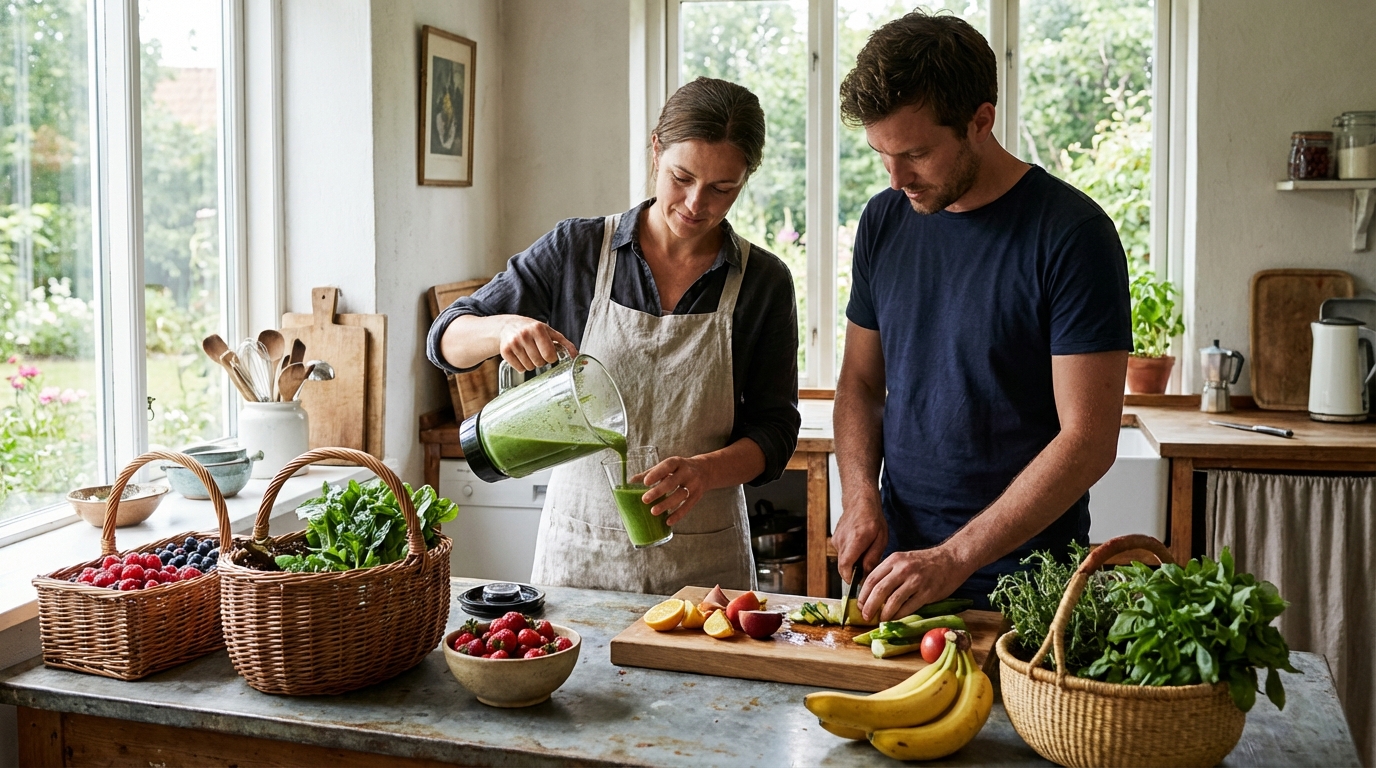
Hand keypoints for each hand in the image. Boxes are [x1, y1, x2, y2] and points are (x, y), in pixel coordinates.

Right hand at [497, 317, 576, 371]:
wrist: (508, 326)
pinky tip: (521, 357)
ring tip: (529, 354)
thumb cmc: (532, 330)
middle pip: (539, 362)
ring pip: (529, 367)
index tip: (548, 353)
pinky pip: (519, 369)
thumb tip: (575, 355)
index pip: (549, 355)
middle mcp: (524, 335)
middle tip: (537, 352)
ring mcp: (513, 343)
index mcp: (538, 329)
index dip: (551, 357)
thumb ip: (564, 343)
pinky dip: (522, 366)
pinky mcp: (505, 351)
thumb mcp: (549, 332)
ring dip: (532, 364)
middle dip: (541, 361)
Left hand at [639, 455, 711, 526]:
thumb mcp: (668, 467)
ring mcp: (694, 485)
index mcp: (677, 462)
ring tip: (653, 512)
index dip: (656, 473)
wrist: (705, 471)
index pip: (667, 466)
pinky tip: (667, 521)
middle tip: (645, 500)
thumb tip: (630, 482)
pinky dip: (677, 515)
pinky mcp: (697, 496)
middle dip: (658, 491)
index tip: (645, 482)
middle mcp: (687, 472)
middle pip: (672, 482)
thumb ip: (651, 473)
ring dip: (667, 504)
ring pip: (680, 495)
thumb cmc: (679, 469)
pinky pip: (687, 506)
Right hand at [833, 494, 887, 592]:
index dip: (849, 578)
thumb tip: (866, 574)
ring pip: (842, 560)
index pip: (845, 565)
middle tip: (865, 570)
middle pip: (843, 566)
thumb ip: (873, 558)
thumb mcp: (881, 539)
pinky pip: (841, 553)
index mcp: (856, 540)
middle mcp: (843, 540)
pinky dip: (849, 555)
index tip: (856, 584)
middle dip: (853, 572)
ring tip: (864, 554)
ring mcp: (836, 540)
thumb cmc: (873, 518)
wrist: (859, 502)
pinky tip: (858, 547)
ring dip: (852, 562)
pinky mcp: (834, 540)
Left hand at [858, 546, 973, 621]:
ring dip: (884, 613)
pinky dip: (899, 615)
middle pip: (879, 590)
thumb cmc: (925, 562)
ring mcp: (916, 581)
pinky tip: (895, 618)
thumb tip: (871, 593)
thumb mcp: (904, 560)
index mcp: (894, 560)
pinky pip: (908, 607)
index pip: (871, 578)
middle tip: (866, 616)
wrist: (951, 559)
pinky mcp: (927, 592)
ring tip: (881, 619)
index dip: (863, 594)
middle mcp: (903, 569)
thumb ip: (889, 573)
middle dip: (869, 606)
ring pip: (893, 601)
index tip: (860, 605)